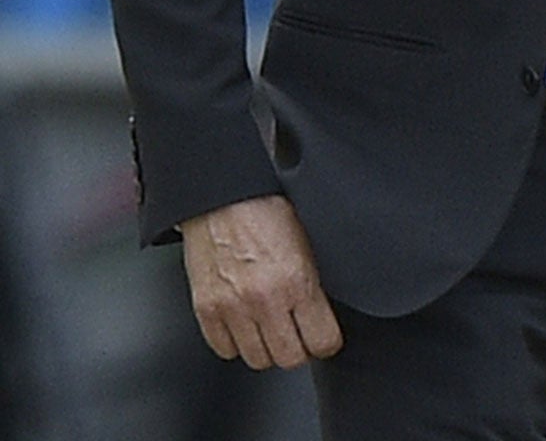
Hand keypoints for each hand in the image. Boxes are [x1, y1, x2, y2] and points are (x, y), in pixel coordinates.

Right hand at [181, 194, 343, 368]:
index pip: (322, 341)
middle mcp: (264, 300)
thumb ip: (315, 282)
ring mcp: (232, 309)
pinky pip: (225, 350)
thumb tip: (327, 313)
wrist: (222, 198)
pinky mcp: (206, 310)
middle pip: (289, 359)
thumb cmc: (267, 211)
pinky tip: (245, 324)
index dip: (327, 342)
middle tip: (298, 336)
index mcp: (297, 282)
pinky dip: (236, 343)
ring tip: (271, 329)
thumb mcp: (309, 243)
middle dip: (299, 350)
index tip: (325, 338)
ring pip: (257, 360)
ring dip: (267, 349)